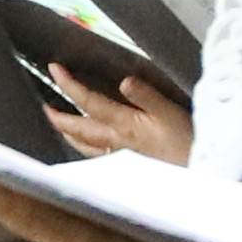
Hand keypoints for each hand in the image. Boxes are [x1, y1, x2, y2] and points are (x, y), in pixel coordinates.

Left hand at [36, 61, 194, 164]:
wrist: (195, 173)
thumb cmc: (186, 143)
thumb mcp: (170, 113)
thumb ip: (146, 96)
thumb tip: (125, 81)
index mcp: (123, 124)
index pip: (87, 101)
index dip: (68, 84)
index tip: (54, 68)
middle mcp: (114, 141)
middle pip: (77, 128)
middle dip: (58, 116)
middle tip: (45, 106)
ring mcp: (117, 156)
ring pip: (82, 145)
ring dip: (68, 133)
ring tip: (59, 124)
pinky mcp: (125, 166)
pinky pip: (95, 155)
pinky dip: (83, 146)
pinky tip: (85, 145)